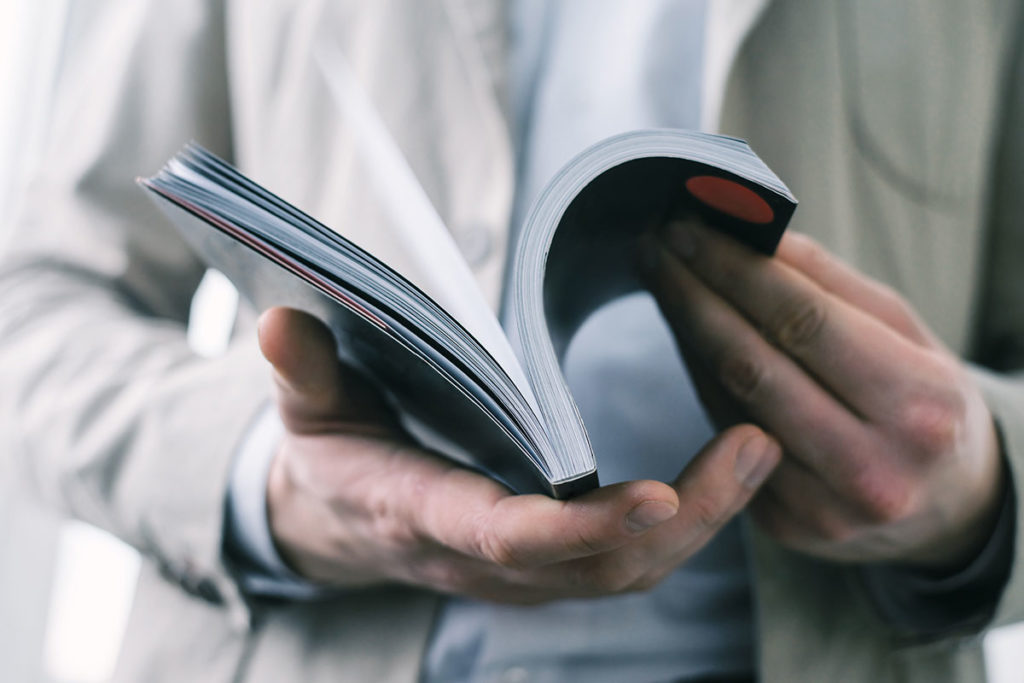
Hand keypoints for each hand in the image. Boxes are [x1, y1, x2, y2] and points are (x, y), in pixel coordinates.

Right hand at [256, 307, 780, 602]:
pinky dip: (681, 528)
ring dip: (702, 523)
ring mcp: (522, 574)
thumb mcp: (305, 413)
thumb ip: (302, 371)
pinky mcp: (545, 567)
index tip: (660, 496)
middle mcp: (484, 561)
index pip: (510, 534)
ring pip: (625, 573)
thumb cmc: (330, 457)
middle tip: (755, 445)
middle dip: (686, 521)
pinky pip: (623, 563)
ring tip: (759, 451)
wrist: (335, 523)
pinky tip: (723, 476)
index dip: (581, 524)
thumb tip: (280, 321)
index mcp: (425, 515)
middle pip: (598, 566)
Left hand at [640, 222, 1004, 569]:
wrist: (949, 510)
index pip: (804, 323)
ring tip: (661, 276)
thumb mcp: (908, 335)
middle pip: (751, 365)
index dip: (736, 271)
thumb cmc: (927, 404)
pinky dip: (702, 377)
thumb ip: (830, 284)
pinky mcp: (784, 526)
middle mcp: (871, 470)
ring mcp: (821, 508)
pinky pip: (724, 435)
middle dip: (692, 295)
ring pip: (727, 402)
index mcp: (919, 408)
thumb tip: (751, 233)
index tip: (688, 228)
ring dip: (685, 331)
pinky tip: (687, 332)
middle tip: (656, 246)